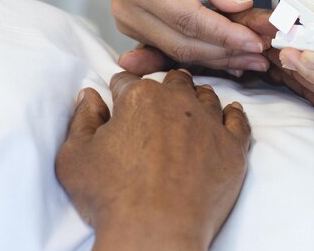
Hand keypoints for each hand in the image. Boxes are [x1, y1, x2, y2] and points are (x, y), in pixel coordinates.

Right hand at [55, 70, 250, 250]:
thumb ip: (82, 119)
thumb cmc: (111, 197)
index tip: (120, 96)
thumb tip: (90, 96)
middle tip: (159, 102)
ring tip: (192, 108)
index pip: (128, 81)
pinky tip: (231, 112)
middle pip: (174, 82)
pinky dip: (234, 114)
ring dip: (197, 98)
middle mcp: (178, 102)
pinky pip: (239, 121)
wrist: (156, 232)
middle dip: (165, 87)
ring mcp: (209, 123)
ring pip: (206, 97)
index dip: (121, 89)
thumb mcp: (74, 157)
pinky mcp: (232, 147)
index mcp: (140, 98)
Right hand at [118, 9, 313, 114]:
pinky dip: (204, 55)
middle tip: (262, 53)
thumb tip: (240, 7)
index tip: (256, 40)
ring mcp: (130, 25)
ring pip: (180, 53)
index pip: (188, 19)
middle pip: (184, 43)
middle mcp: (130, 11)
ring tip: (254, 59)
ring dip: (219, 59)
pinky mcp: (137, 32)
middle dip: (227, 52)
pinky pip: (173, 50)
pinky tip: (231, 58)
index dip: (225, 34)